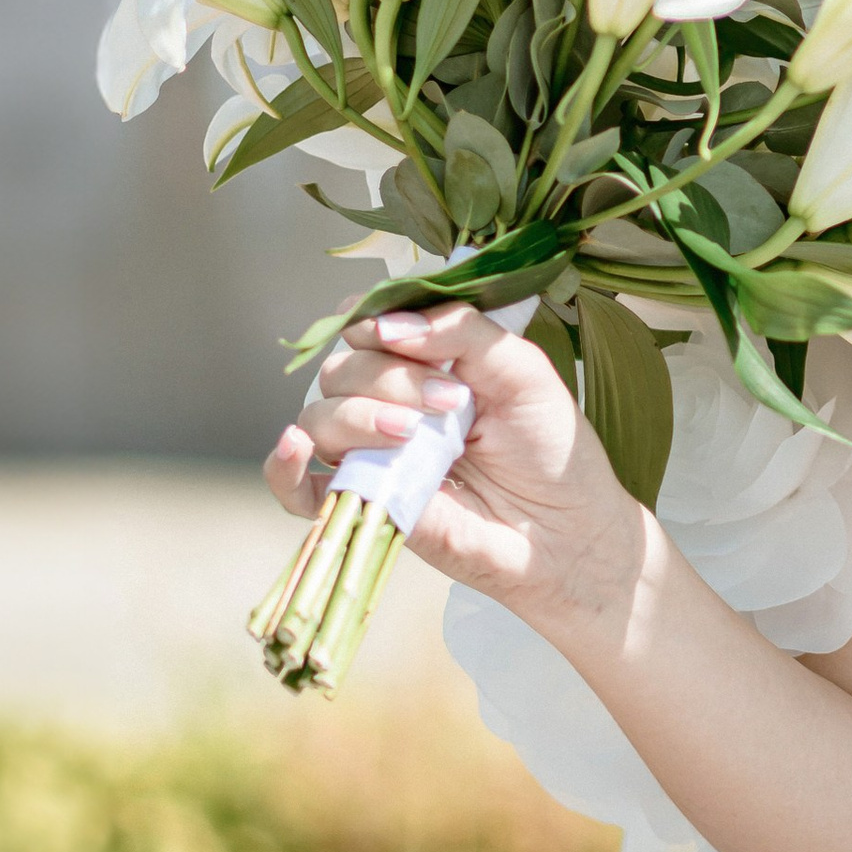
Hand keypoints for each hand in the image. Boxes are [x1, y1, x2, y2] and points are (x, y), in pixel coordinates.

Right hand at [263, 307, 647, 631]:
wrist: (567, 533)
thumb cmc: (550, 449)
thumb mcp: (521, 370)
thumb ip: (462, 332)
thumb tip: (388, 326)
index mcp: (427, 362)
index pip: (367, 324)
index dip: (372, 319)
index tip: (402, 333)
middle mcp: (391, 402)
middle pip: (342, 367)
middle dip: (387, 377)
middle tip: (449, 402)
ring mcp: (373, 453)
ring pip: (318, 417)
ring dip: (355, 416)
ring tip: (411, 434)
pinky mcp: (364, 504)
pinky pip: (296, 488)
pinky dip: (284, 466)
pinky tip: (299, 449)